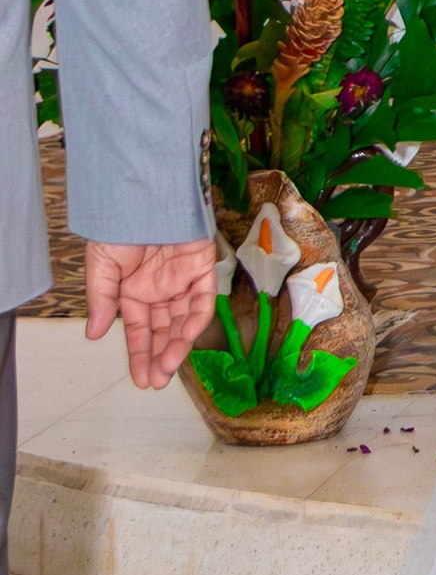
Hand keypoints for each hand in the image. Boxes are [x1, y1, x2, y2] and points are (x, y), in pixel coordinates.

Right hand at [84, 239, 220, 390]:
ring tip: (168, 368)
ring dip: (178, 345)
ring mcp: (182, 280)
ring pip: (184, 320)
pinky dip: (196, 319)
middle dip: (161, 357)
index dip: (141, 355)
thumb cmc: (119, 225)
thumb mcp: (102, 266)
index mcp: (135, 291)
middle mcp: (161, 289)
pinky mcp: (202, 267)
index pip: (141, 331)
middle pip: (164, 331)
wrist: (143, 193)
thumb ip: (102, 301)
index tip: (140, 380)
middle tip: (156, 381)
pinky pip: (202, 299)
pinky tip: (185, 338)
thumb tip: (95, 335)